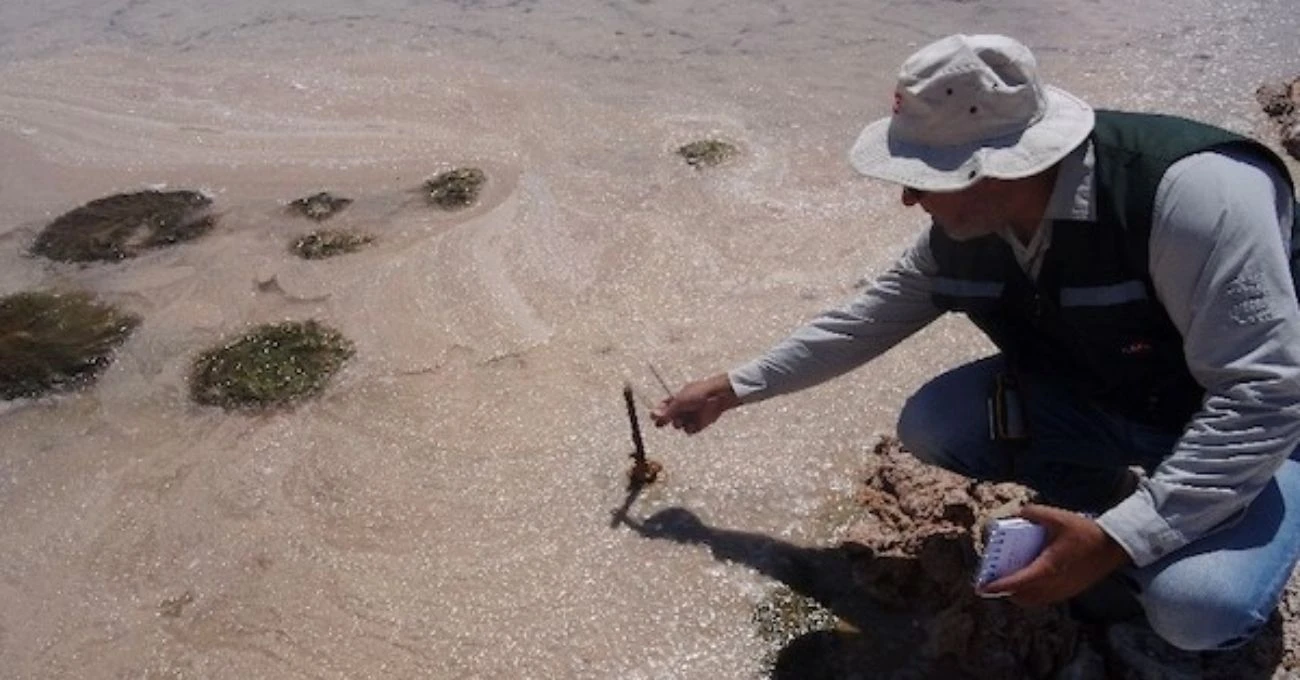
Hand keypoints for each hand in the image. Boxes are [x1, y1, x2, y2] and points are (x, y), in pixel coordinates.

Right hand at [650, 373, 739, 434]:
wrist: (718, 396)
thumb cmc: (698, 394)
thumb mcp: (679, 402)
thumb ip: (667, 411)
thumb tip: (652, 415)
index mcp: (677, 399)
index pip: (663, 407)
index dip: (658, 412)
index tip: (654, 417)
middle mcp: (683, 408)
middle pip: (669, 419)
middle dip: (669, 420)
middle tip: (668, 420)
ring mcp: (690, 416)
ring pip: (678, 426)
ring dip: (680, 424)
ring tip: (684, 419)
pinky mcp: (699, 424)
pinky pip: (689, 431)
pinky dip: (691, 428)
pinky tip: (695, 423)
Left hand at [979, 504, 1130, 605]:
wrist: (1112, 546)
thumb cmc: (1085, 532)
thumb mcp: (1057, 517)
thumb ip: (1033, 513)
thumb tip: (1016, 513)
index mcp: (1049, 567)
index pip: (1018, 581)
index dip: (999, 586)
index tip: (982, 587)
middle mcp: (1054, 583)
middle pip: (1022, 596)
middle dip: (1004, 592)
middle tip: (991, 581)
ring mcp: (1063, 590)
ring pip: (1033, 600)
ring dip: (1018, 594)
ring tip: (1006, 581)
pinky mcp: (1069, 592)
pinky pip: (1044, 598)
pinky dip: (1031, 594)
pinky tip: (1027, 580)